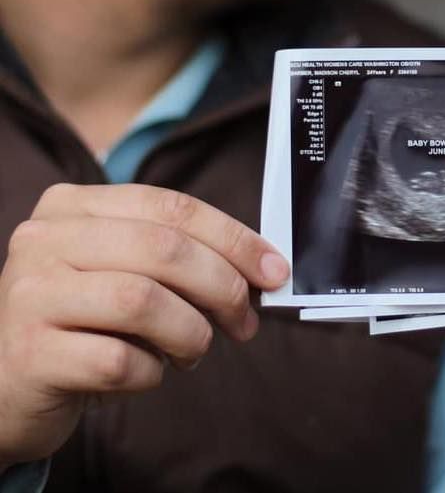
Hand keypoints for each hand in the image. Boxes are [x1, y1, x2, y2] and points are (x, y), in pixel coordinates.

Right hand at [0, 183, 289, 464]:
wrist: (5, 382)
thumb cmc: (84, 319)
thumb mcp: (123, 269)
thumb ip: (179, 255)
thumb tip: (264, 266)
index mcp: (74, 206)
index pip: (172, 206)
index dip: (234, 237)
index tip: (274, 269)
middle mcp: (44, 239)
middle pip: (163, 249)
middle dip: (222, 286)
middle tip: (245, 321)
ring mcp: (29, 294)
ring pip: (142, 302)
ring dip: (190, 333)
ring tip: (195, 350)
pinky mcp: (28, 354)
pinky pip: (117, 361)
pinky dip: (151, 373)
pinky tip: (147, 372)